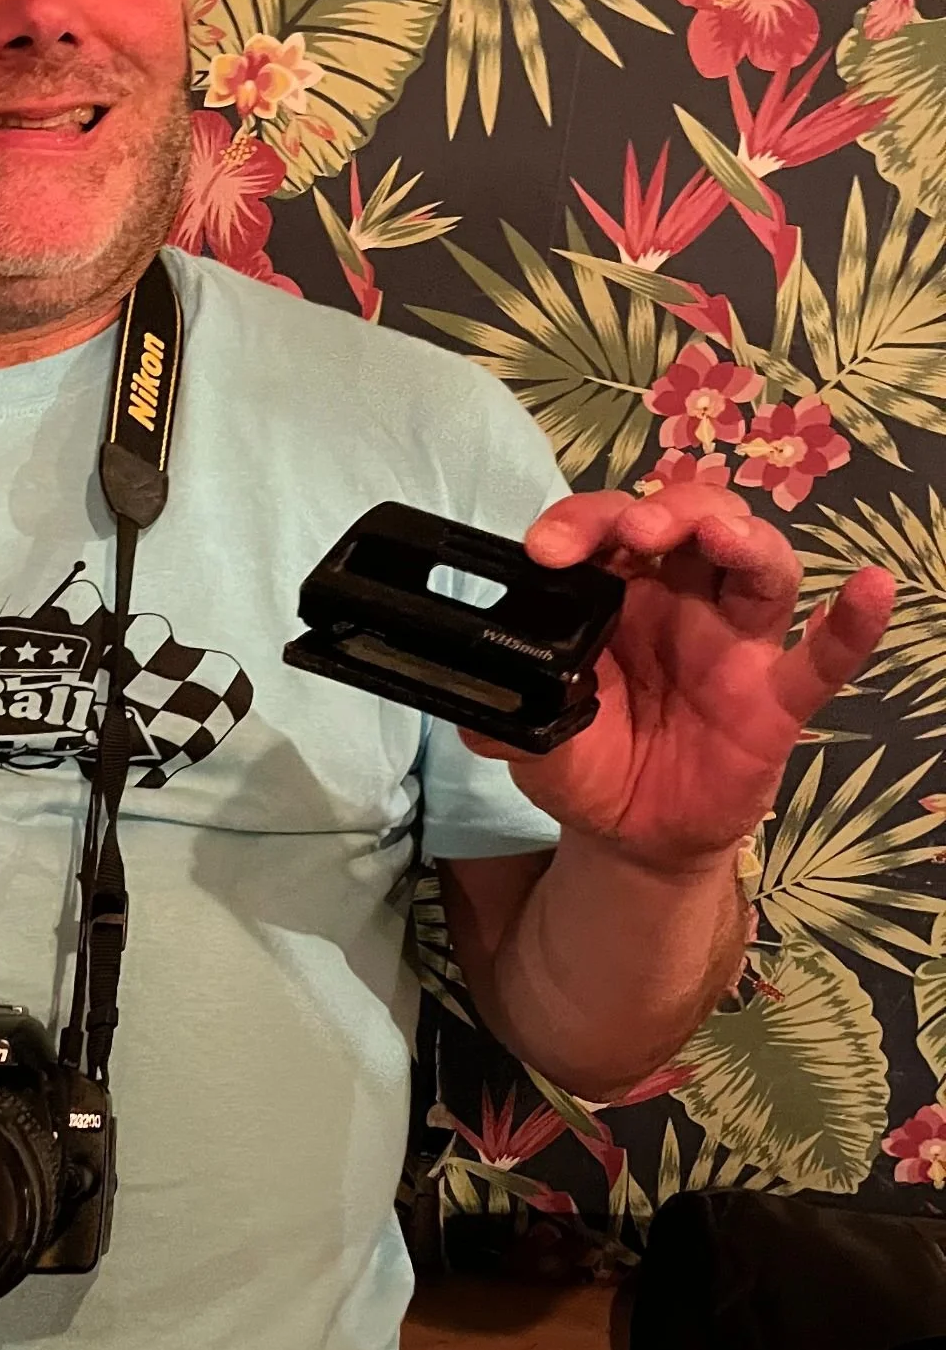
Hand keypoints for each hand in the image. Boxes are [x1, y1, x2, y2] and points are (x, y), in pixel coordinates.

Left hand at [462, 486, 896, 871]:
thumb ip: (512, 722)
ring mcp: (735, 644)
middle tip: (634, 536)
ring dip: (740, 538)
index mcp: (619, 597)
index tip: (548, 548)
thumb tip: (480, 712)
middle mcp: (682, 602)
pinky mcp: (777, 697)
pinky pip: (824, 656)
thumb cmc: (592, 765)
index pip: (610, 533)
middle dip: (665, 512)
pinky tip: (868, 591)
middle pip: (693, 522)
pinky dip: (850, 623)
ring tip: (716, 536)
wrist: (633, 836)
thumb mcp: (538, 745)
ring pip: (758, 564)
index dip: (585, 524)